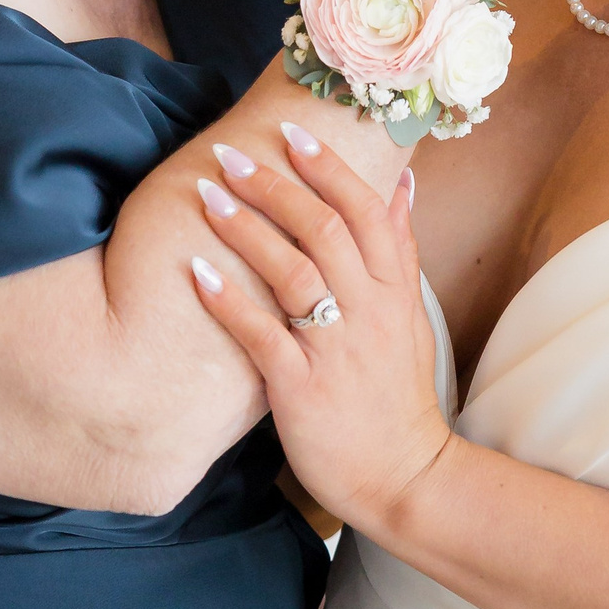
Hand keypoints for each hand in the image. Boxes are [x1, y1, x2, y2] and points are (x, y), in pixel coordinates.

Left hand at [187, 126, 452, 540]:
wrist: (403, 476)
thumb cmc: (397, 393)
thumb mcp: (412, 316)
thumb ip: (403, 248)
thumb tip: (403, 181)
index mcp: (394, 291)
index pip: (366, 211)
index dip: (327, 167)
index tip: (289, 131)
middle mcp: (369, 311)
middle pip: (324, 230)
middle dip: (273, 185)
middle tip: (228, 153)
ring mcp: (335, 349)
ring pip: (293, 272)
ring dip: (246, 228)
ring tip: (207, 195)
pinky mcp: (301, 388)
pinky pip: (261, 334)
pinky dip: (229, 300)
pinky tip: (196, 271)